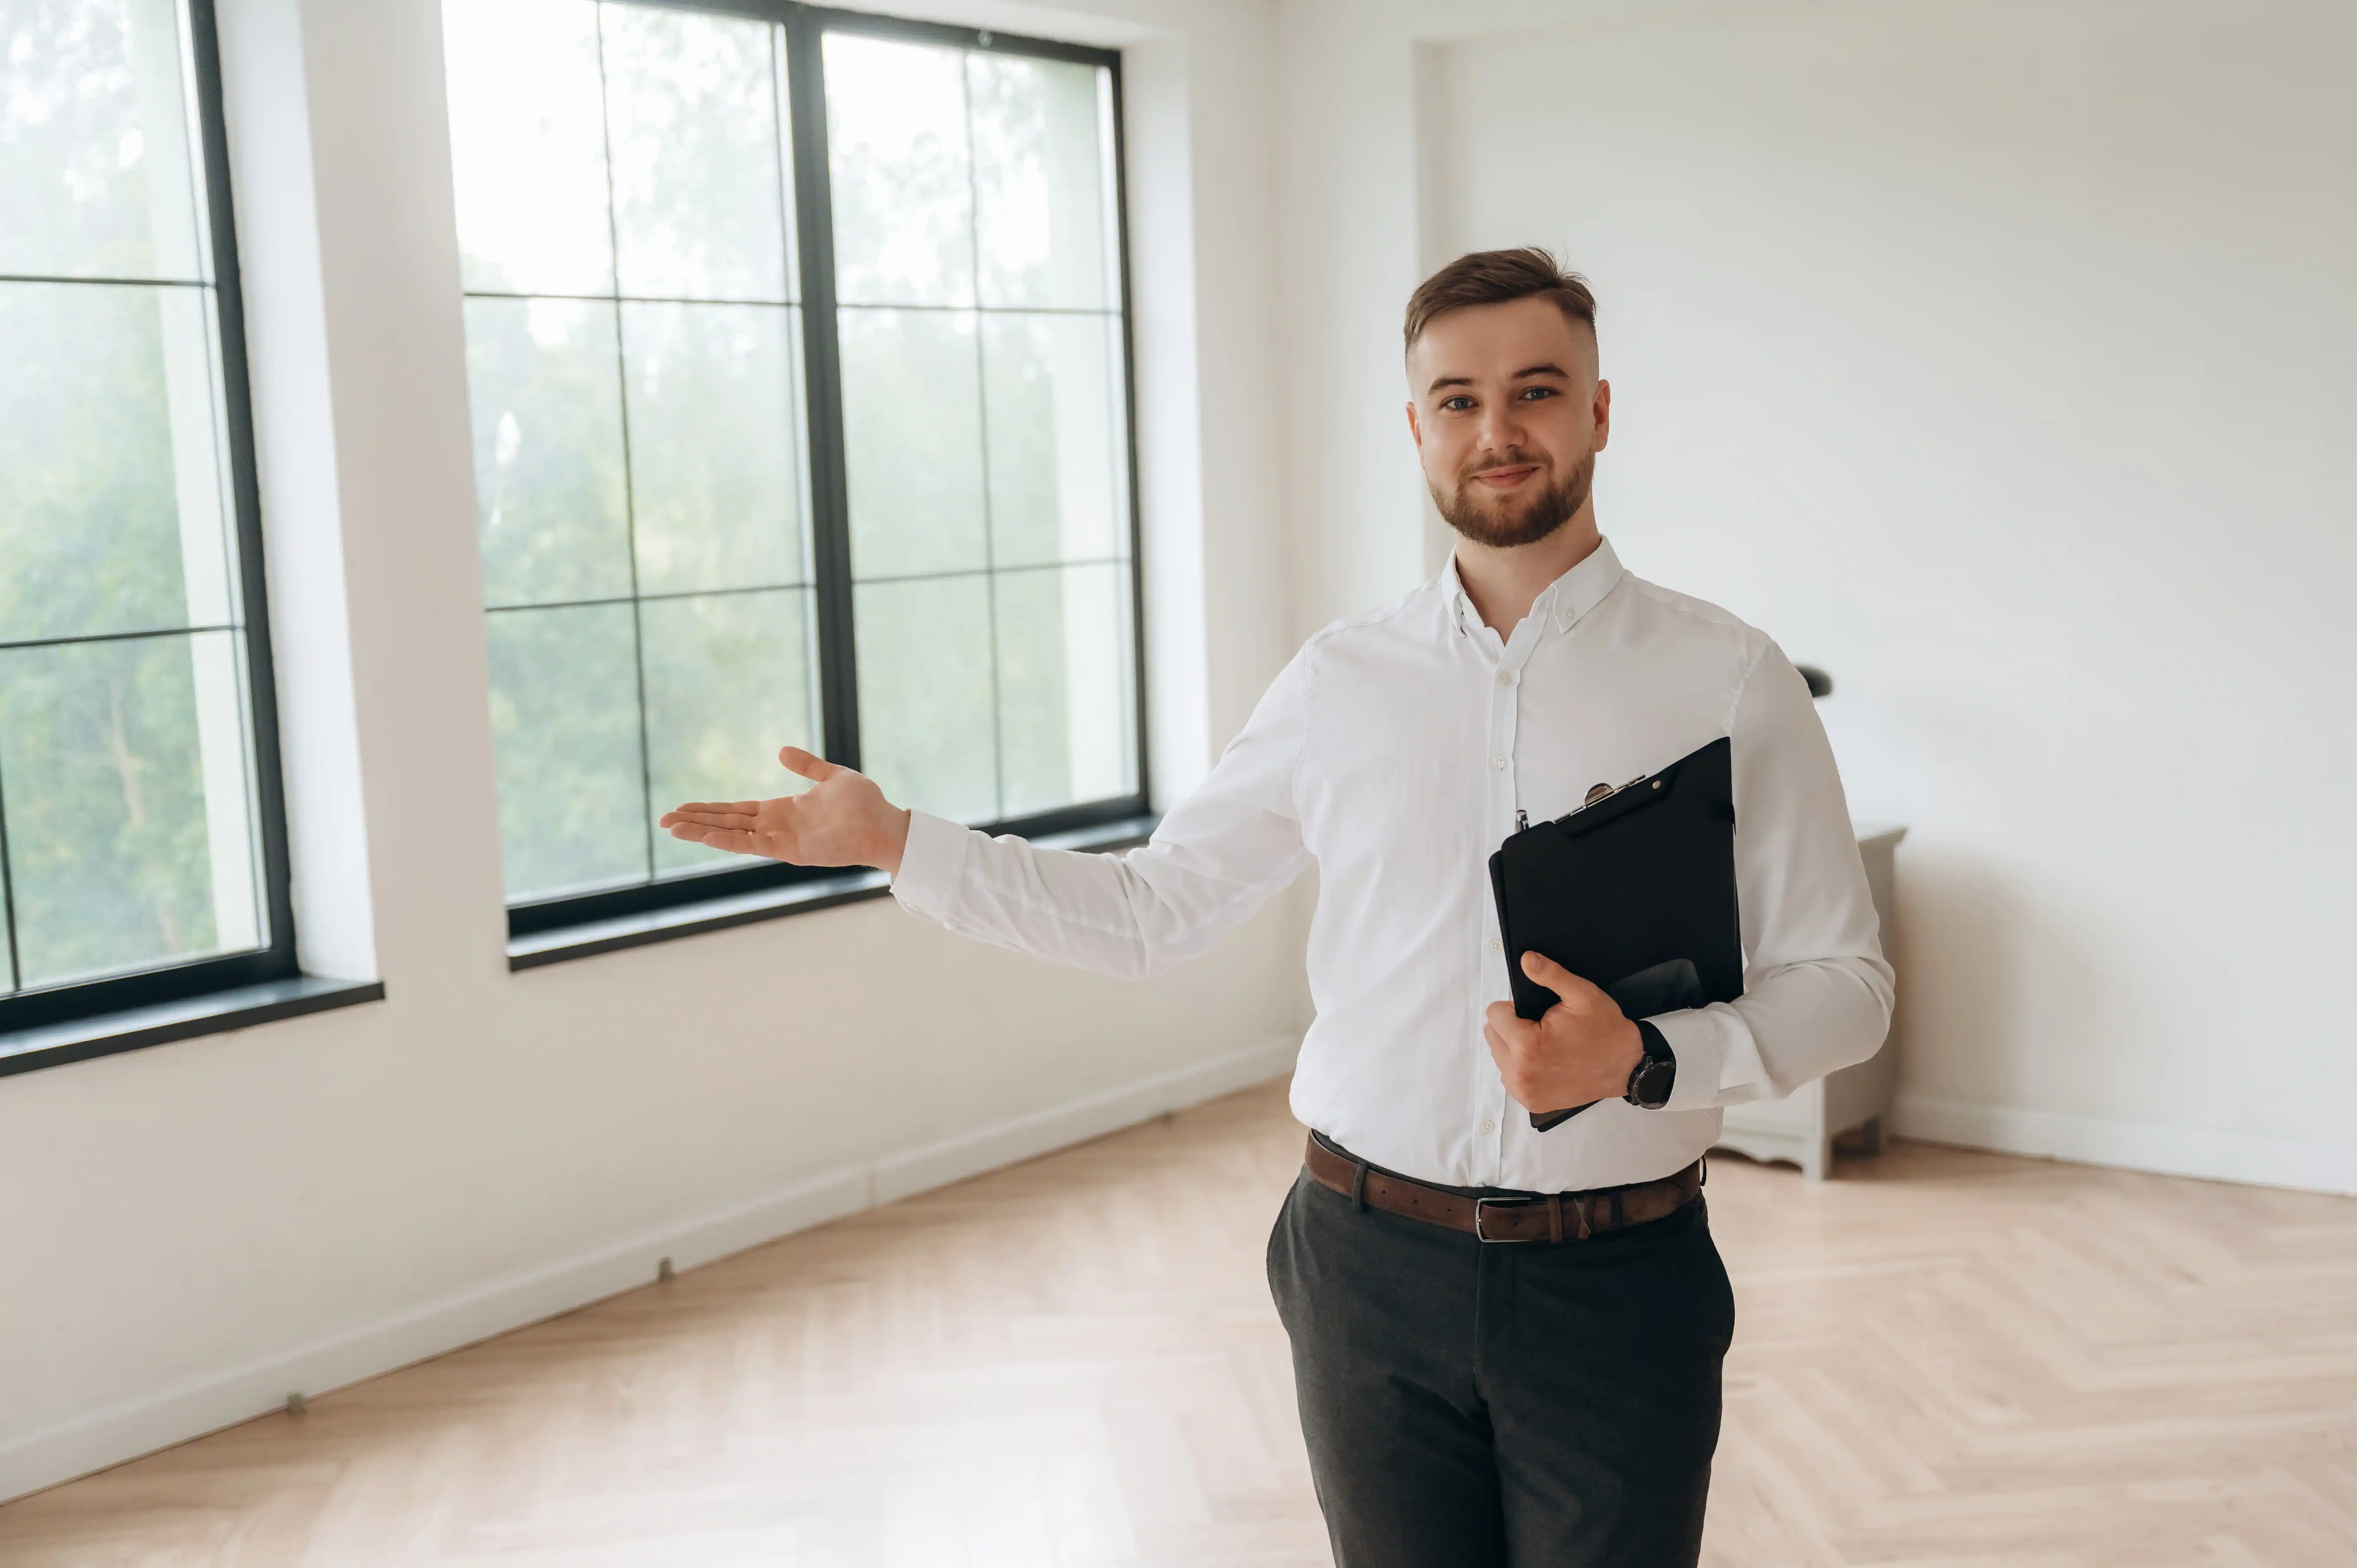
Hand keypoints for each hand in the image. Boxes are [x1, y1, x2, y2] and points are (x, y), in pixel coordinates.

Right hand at [658, 746, 913, 873]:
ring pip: (732, 836)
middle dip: (696, 821)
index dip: (709, 809)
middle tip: (664, 819)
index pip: (736, 810)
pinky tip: (706, 836)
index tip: (682, 808)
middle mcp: (776, 827)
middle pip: (726, 823)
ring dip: (703, 832)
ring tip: (673, 827)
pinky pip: (753, 846)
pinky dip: (729, 841)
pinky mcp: (791, 851)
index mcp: (782, 810)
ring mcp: (781, 840)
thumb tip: (781, 751)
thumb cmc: (864, 803)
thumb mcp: (831, 776)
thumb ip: (806, 766)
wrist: (885, 822)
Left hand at [1484, 951, 1645, 1114]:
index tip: (1537, 1013)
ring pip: (1499, 1056)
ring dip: (1514, 1048)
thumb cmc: (1606, 1030)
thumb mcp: (1582, 994)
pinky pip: (1510, 1077)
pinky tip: (1544, 1062)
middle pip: (1493, 1035)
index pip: (1494, 1014)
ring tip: (1544, 1045)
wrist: (1627, 1068)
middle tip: (1542, 1028)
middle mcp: (1520, 1072)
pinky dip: (1522, 1067)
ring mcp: (1525, 1091)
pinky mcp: (1532, 1102)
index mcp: (1527, 1044)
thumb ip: (1550, 974)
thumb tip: (1526, 959)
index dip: (1514, 1008)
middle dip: (1512, 1027)